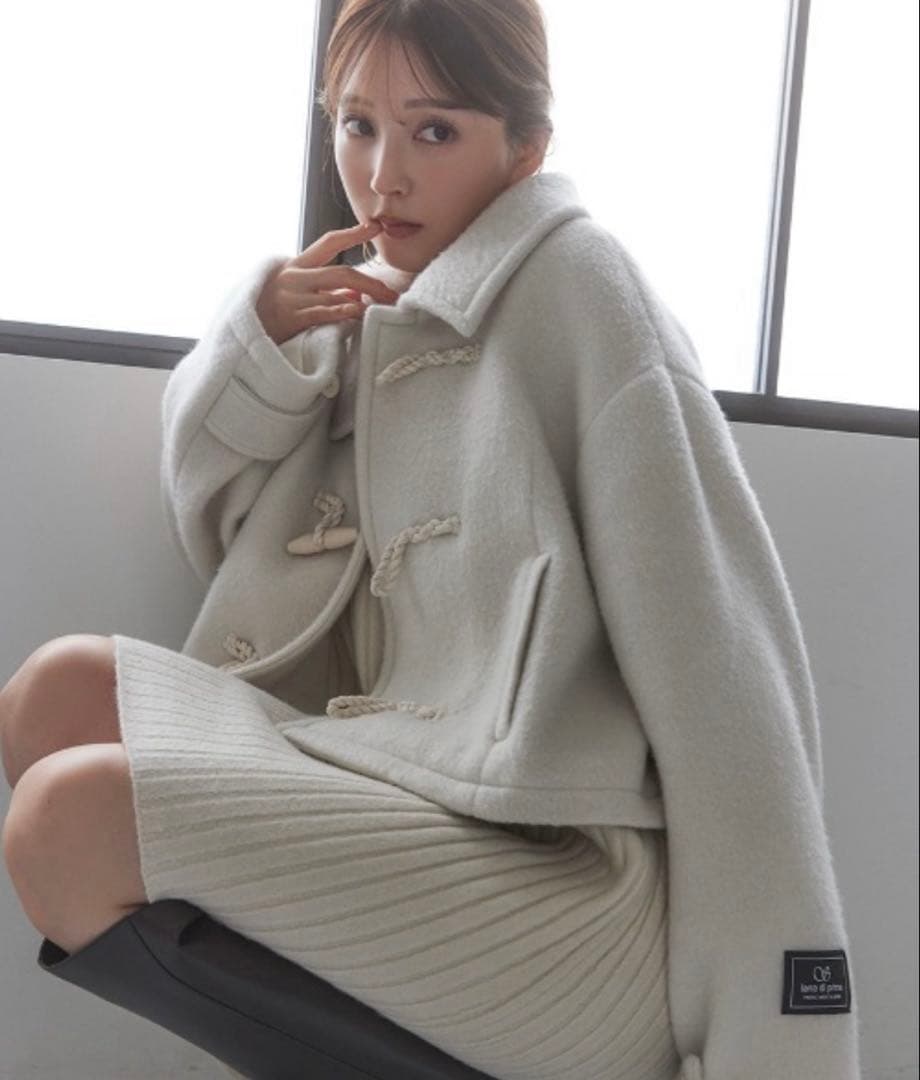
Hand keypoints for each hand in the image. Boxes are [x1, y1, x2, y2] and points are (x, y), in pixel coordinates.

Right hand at [255, 221, 399, 344]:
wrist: (237, 332)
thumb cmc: (265, 312)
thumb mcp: (290, 293)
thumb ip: (321, 290)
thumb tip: (354, 293)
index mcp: (294, 266)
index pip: (328, 242)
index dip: (353, 233)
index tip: (376, 225)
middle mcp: (294, 277)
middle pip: (341, 271)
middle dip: (371, 281)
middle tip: (390, 293)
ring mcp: (293, 297)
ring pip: (337, 292)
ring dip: (364, 299)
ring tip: (382, 306)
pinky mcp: (292, 317)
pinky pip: (325, 312)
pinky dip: (345, 313)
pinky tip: (358, 314)